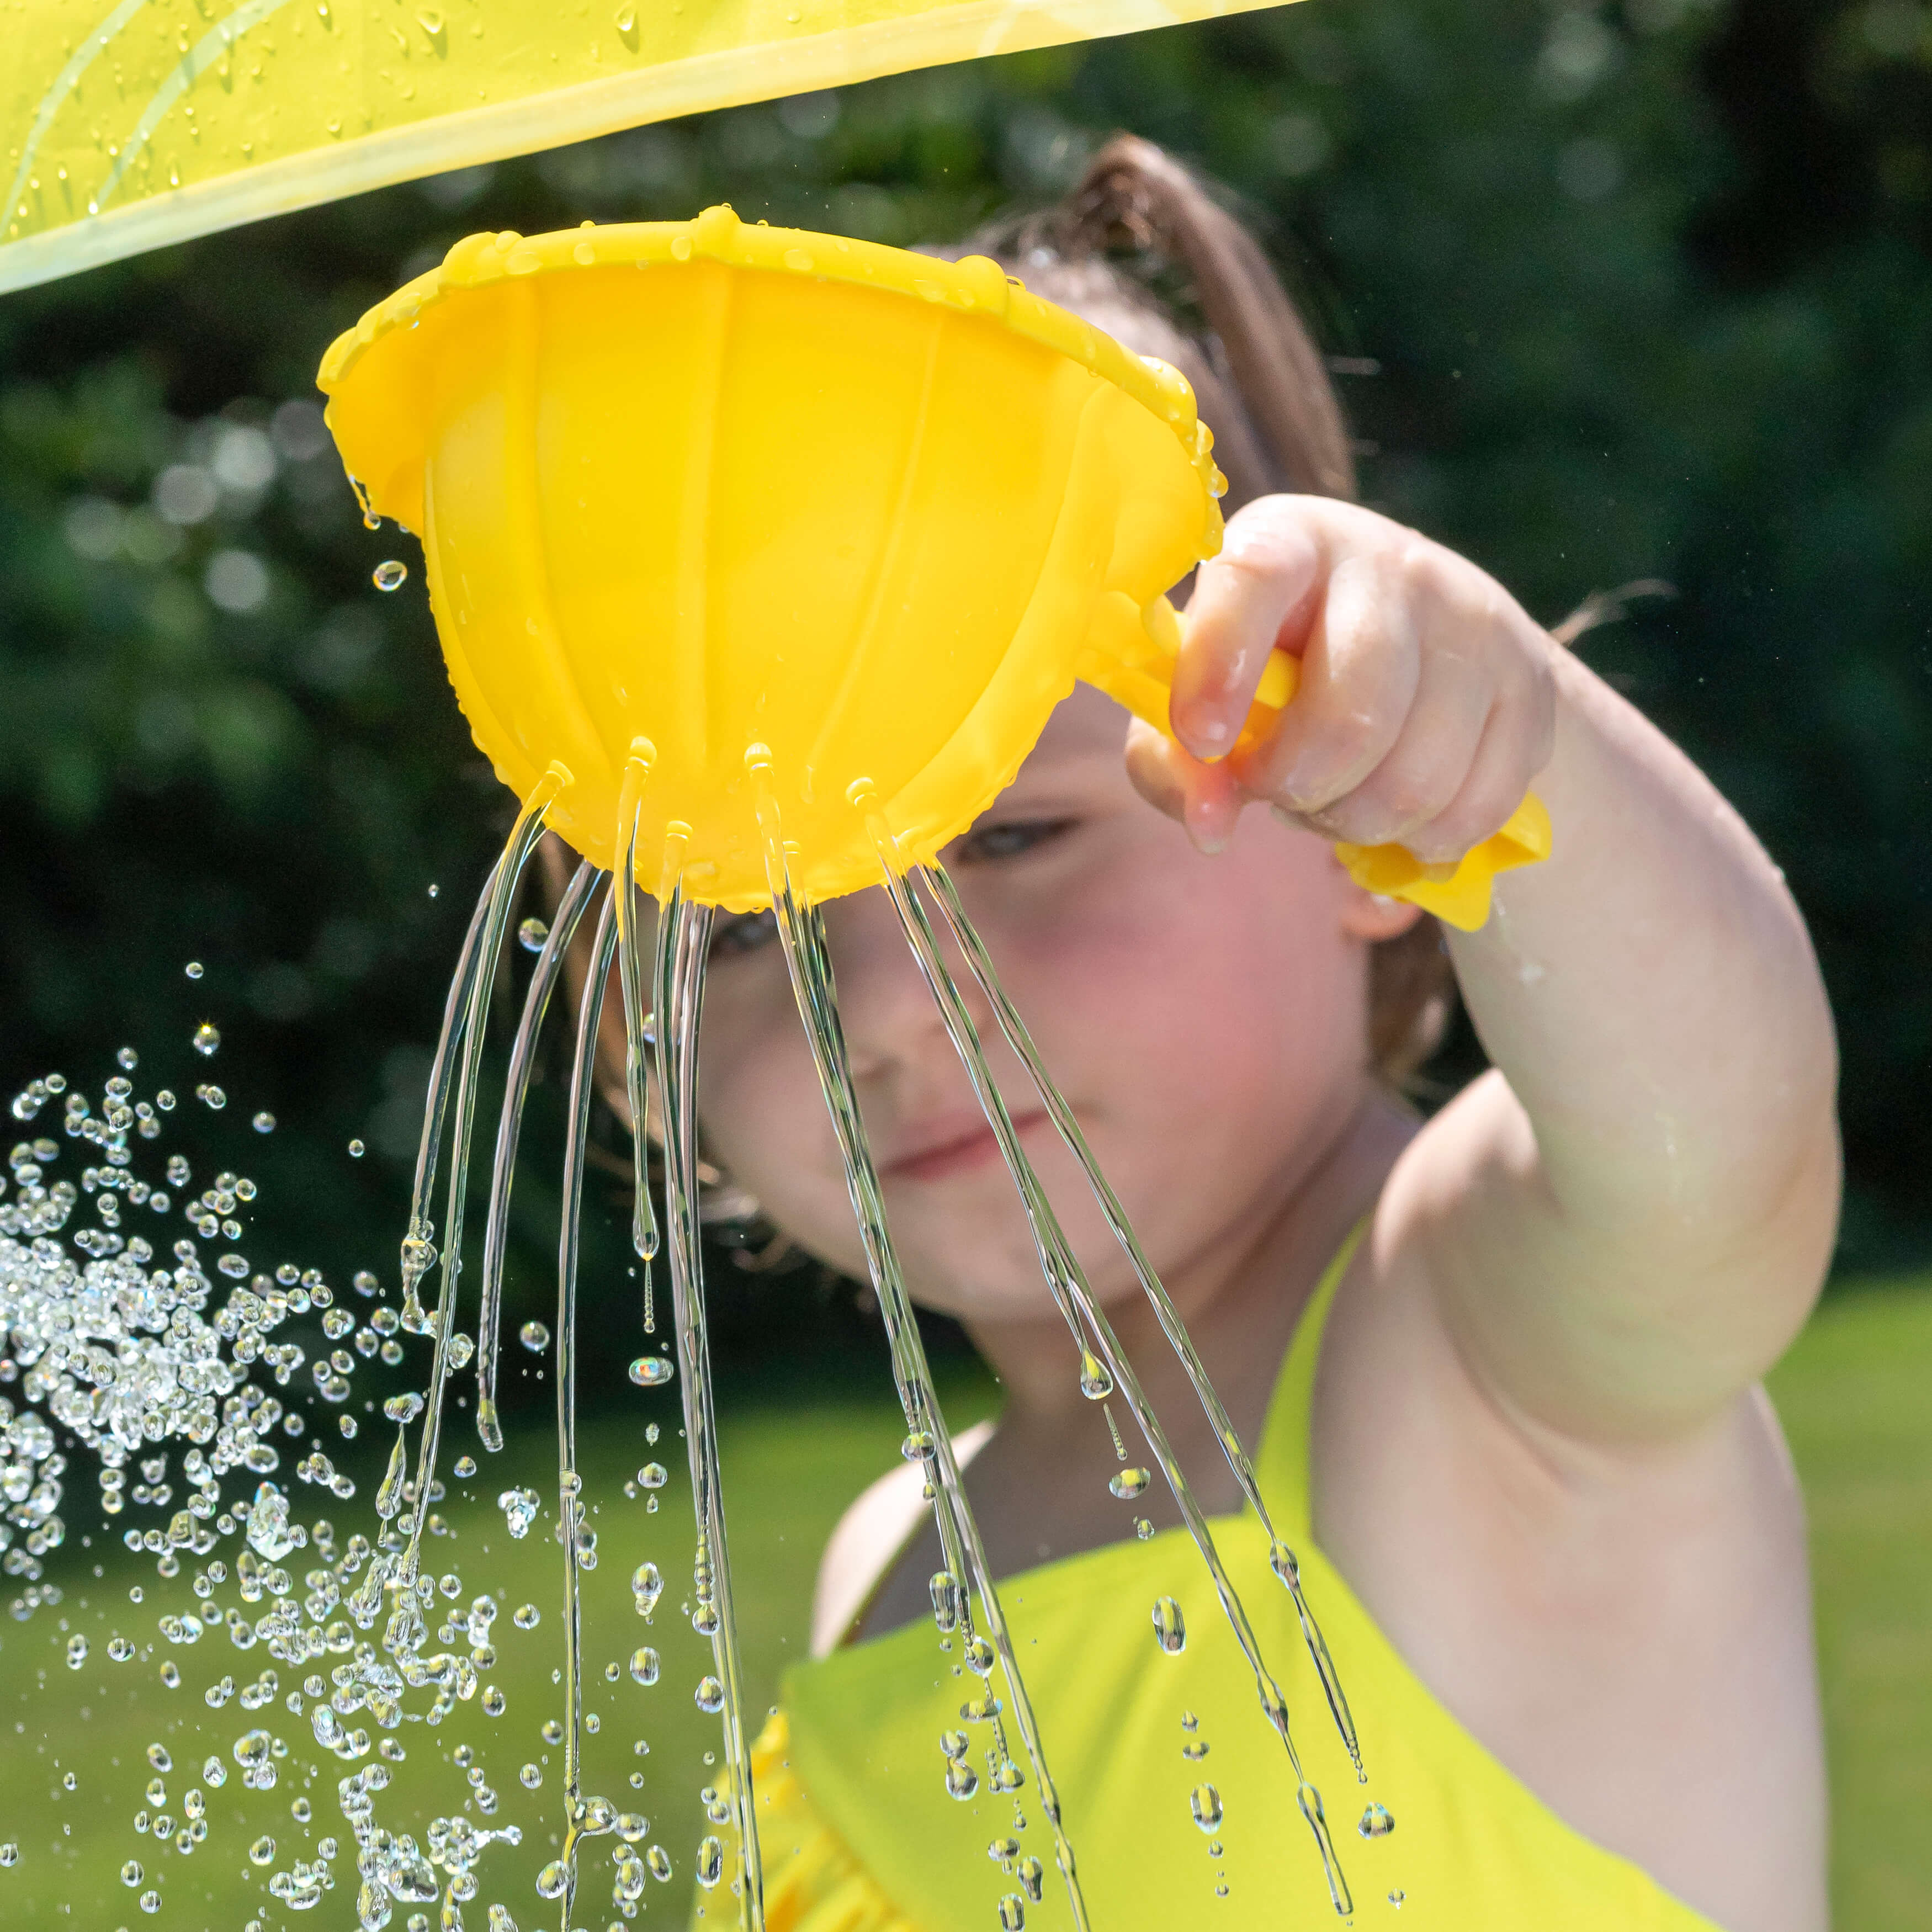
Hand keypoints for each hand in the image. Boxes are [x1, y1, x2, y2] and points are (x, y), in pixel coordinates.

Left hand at [1125, 496, 1557, 861]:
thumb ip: (1174, 762)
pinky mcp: (1530, 686)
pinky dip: (1421, 841)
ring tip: (1332, 802)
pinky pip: (1474, 807)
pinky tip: (1394, 819)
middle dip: (1298, 786)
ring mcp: (1474, 620)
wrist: (1418, 655)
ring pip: (1415, 778)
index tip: (1201, 740)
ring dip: (1356, 824)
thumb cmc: (1276, 678)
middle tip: (1275, 791)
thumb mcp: (1205, 703)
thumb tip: (1210, 823)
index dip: (1220, 668)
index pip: (1254, 579)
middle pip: (1352, 714)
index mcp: (1290, 538)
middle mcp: (1392, 562)